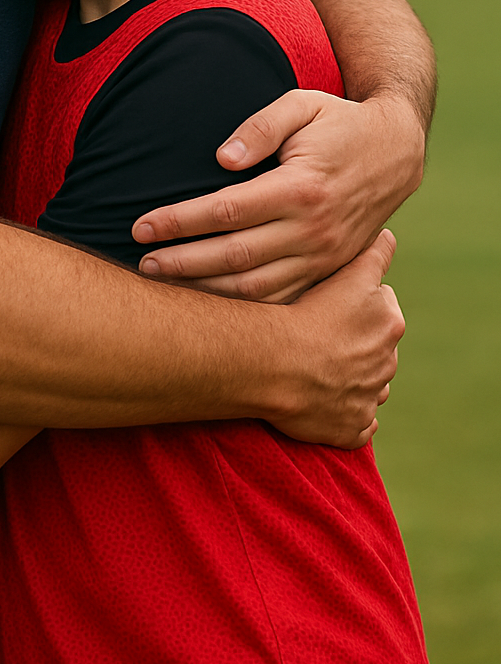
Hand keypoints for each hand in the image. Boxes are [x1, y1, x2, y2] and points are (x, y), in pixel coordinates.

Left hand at [132, 90, 424, 302]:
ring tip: (164, 286)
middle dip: (182, 263)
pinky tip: (210, 305)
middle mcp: (312, 229)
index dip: (179, 222)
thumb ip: (260, 127)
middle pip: (233, 256)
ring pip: (255, 287)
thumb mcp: (303, 104)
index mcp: (300, 188)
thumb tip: (221, 159)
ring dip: (206, 291)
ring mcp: (323, 256)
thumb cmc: (339, 123)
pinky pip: (282, 300)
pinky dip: (244, 308)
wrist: (397, 153)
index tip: (140, 228)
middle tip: (141, 264)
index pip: (225, 211)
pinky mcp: (329, 270)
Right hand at [268, 228, 403, 447]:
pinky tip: (322, 400)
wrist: (274, 363)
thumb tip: (389, 236)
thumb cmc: (304, 312)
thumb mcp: (346, 271)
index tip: (330, 303)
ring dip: (350, 376)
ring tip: (315, 366)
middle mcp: (386, 360)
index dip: (355, 300)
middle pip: (374, 343)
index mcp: (389, 321)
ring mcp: (369, 396)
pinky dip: (344, 413)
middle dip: (354, 339)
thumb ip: (373, 254)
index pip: (382, 302)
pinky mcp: (353, 427)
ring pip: (367, 382)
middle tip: (317, 332)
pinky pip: (356, 422)